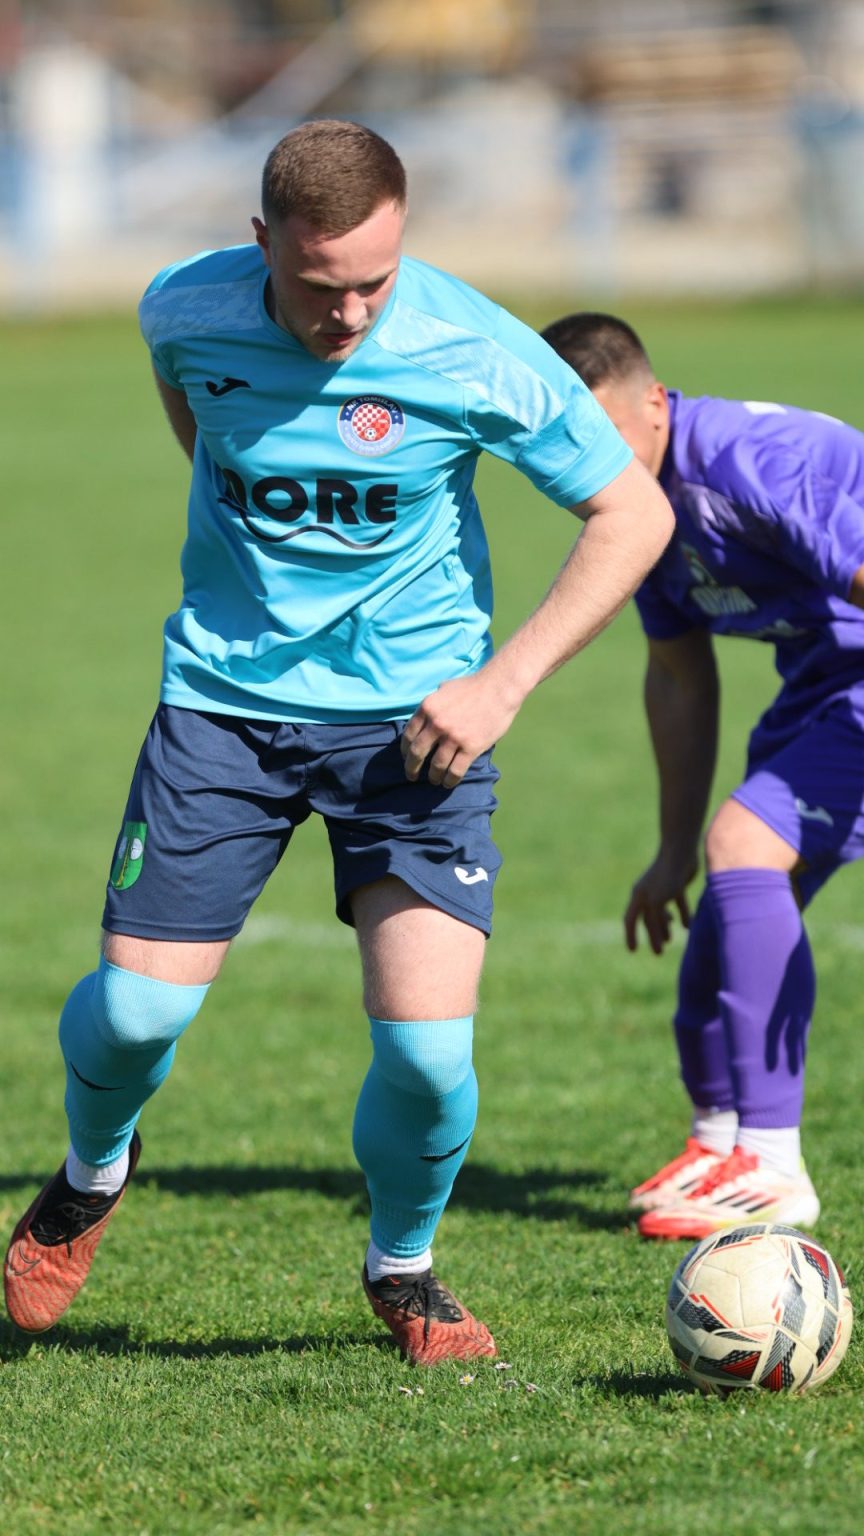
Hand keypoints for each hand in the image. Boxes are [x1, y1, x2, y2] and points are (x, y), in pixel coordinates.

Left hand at [401, 672, 520, 786]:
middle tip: (412, 776)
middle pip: (417, 752)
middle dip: (412, 768)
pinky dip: (450, 780)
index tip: (406, 757)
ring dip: (433, 776)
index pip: (409, 735)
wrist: (500, 688)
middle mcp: (437, 724)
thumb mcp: (444, 689)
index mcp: (427, 708)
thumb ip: (433, 704)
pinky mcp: (471, 747)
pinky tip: (448, 783)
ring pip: (437, 765)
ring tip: (434, 780)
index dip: (405, 750)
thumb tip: (426, 716)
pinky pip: (456, 770)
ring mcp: (454, 737)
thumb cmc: (473, 686)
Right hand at [623, 852, 697, 954]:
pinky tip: (688, 926)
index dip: (631, 935)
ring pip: (661, 912)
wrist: (681, 853)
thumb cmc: (666, 877)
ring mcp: (662, 889)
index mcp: (638, 896)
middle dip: (653, 935)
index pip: (630, 920)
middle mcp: (647, 893)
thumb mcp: (657, 902)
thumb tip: (658, 938)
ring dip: (665, 926)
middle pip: (647, 918)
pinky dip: (682, 914)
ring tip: (670, 939)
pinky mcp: (676, 885)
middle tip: (659, 952)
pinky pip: (678, 904)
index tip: (633, 950)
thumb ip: (656, 921)